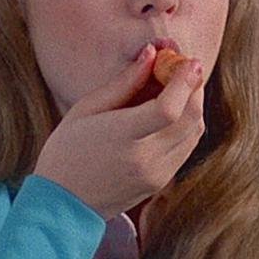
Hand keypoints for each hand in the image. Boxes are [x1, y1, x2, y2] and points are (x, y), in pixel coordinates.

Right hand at [33, 44, 205, 218]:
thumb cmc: (67, 150)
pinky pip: (187, 146)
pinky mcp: (162, 182)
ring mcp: (157, 173)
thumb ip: (124, 82)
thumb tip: (151, 53)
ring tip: (178, 86)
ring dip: (194, 104)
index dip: (185, 82)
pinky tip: (173, 111)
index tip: (190, 60)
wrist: (63, 204)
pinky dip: (187, 124)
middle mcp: (145, 158)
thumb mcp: (87, 109)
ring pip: (195, 131)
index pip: (169, 109)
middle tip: (185, 67)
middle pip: (190, 117)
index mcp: (122, 137)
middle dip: (194, 87)